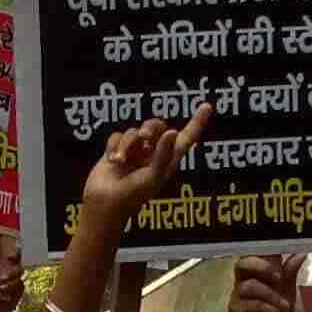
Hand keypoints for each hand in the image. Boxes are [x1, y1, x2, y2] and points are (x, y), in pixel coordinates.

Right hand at [77, 105, 212, 237]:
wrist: (105, 205)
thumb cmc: (133, 196)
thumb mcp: (153, 176)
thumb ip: (163, 153)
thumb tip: (172, 132)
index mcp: (167, 160)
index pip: (186, 137)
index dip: (196, 122)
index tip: (206, 106)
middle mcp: (152, 153)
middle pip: (157, 126)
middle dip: (150, 129)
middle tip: (143, 139)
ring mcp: (134, 151)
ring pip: (135, 131)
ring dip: (127, 143)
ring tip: (120, 161)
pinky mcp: (117, 150)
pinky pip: (118, 135)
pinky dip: (114, 146)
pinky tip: (113, 161)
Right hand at [228, 254, 303, 311]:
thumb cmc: (278, 310)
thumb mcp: (287, 289)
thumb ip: (290, 271)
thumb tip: (300, 253)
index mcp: (255, 271)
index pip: (253, 254)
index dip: (262, 251)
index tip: (278, 253)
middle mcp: (243, 280)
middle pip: (242, 263)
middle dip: (261, 266)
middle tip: (279, 277)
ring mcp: (237, 296)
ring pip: (248, 286)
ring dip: (270, 295)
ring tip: (285, 306)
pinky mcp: (235, 311)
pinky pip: (249, 305)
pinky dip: (266, 309)